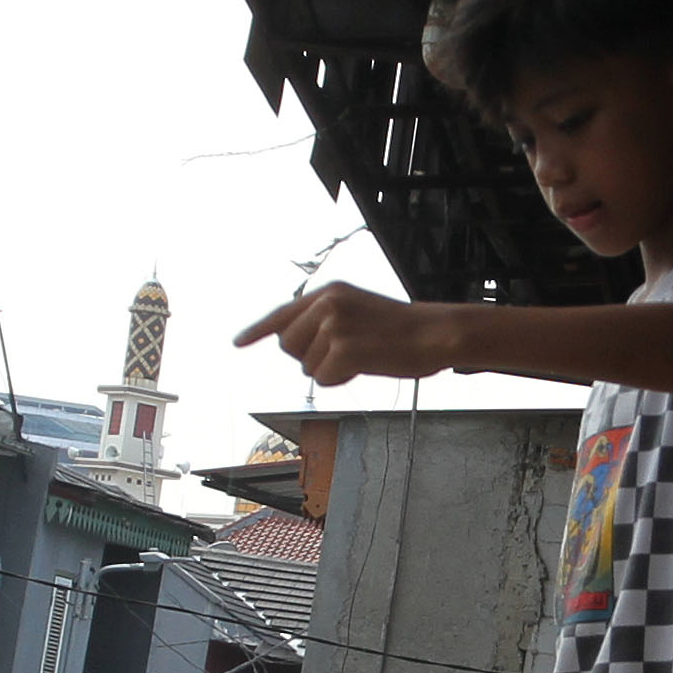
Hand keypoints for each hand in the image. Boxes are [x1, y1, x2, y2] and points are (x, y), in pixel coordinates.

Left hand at [239, 284, 463, 382]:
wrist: (434, 333)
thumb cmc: (401, 328)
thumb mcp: (357, 310)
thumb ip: (323, 320)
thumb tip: (292, 344)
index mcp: (329, 292)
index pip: (282, 313)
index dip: (257, 330)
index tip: (238, 342)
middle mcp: (326, 304)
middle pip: (288, 346)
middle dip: (309, 357)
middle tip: (345, 352)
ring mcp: (333, 326)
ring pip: (306, 367)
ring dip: (330, 370)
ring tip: (361, 356)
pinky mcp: (342, 349)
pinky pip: (324, 380)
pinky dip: (341, 380)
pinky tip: (364, 367)